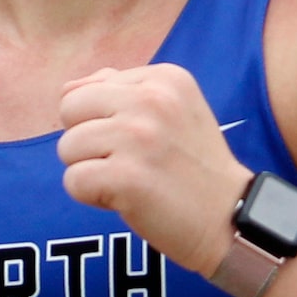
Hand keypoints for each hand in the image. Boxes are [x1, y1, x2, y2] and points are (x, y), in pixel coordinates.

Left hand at [57, 64, 250, 274]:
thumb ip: (119, 90)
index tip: (141, 143)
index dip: (101, 122)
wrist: (229, 219)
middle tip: (127, 162)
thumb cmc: (191, 167)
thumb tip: (67, 88)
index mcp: (164, 77)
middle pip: (69, 110)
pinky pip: (73, 181)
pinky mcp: (127, 176)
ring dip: (90, 171)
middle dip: (86, 142)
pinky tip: (126, 199)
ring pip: (67, 147)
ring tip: (131, 180)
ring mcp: (138, 137)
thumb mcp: (170, 110)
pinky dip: (92, 197)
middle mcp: (151, 99)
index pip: (86, 89)